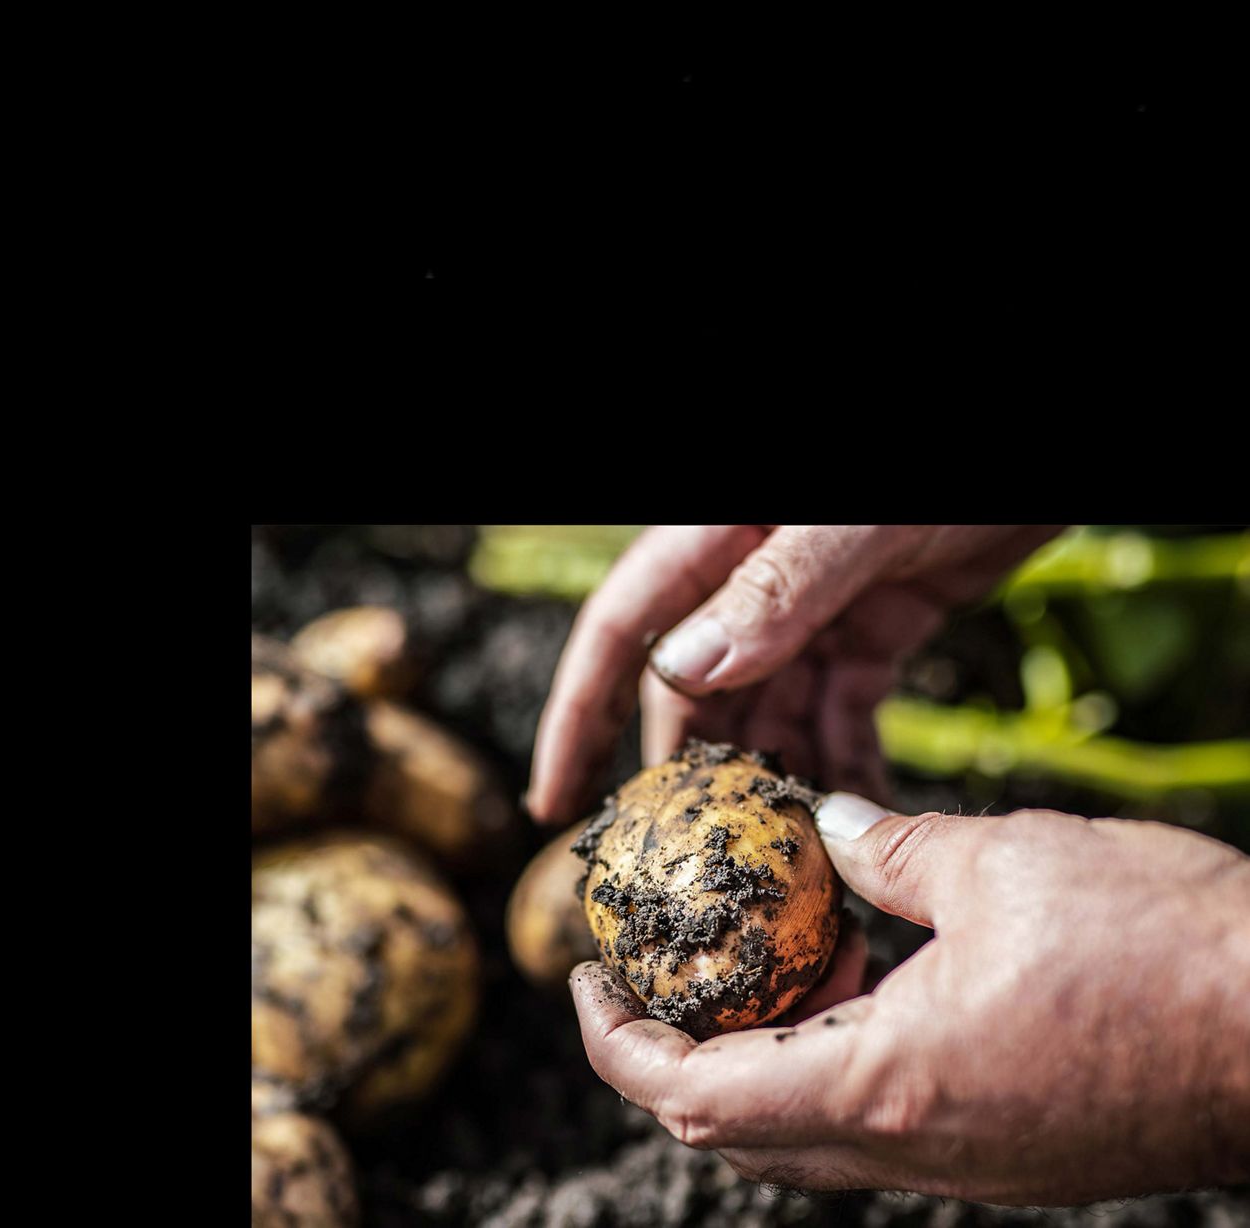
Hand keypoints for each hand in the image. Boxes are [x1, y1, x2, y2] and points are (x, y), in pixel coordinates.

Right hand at [527, 525, 1061, 822]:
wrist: (1032, 454)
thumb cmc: (939, 472)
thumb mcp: (853, 523)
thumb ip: (772, 591)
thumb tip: (679, 671)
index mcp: (715, 539)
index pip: (621, 632)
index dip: (577, 717)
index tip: (554, 800)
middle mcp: (751, 579)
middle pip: (692, 689)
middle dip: (692, 774)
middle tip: (692, 862)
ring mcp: (812, 606)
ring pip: (769, 711)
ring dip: (777, 780)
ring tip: (789, 860)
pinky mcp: (873, 625)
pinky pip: (841, 709)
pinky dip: (846, 761)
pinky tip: (858, 816)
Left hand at [569, 796, 1249, 1204]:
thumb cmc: (1164, 952)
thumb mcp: (999, 863)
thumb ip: (886, 846)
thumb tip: (821, 826)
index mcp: (883, 1086)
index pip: (693, 1099)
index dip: (616, 1044)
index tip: (583, 979)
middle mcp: (912, 1148)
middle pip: (733, 1132)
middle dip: (665, 1058)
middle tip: (643, 976)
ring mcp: (964, 1164)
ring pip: (806, 1133)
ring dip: (750, 1059)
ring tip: (743, 965)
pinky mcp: (1009, 1153)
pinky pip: (879, 1122)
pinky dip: (829, 1061)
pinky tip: (852, 979)